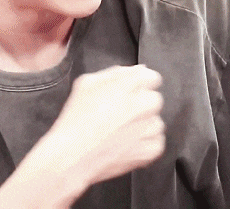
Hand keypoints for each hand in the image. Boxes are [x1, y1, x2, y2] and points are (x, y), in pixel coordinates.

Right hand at [47, 64, 165, 184]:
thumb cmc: (75, 122)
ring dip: (144, 125)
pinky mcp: (151, 148)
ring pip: (156, 121)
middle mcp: (144, 104)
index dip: (140, 85)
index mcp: (130, 84)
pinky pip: (157, 142)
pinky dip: (145, 144)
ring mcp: (149, 127)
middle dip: (141, 105)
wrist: (72, 157)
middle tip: (121, 115)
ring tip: (120, 133)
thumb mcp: (86, 84)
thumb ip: (113, 73)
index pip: (152, 77)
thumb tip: (131, 72)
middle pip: (155, 99)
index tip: (133, 93)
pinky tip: (126, 144)